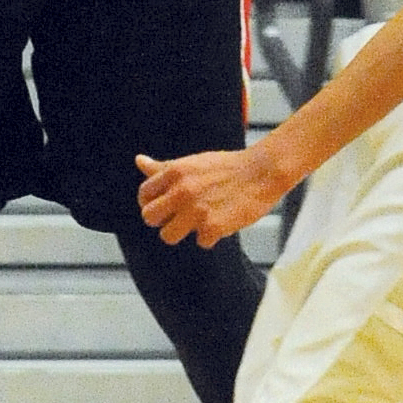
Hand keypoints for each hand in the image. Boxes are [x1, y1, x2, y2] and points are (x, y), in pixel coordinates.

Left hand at [137, 144, 281, 247]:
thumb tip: (138, 161)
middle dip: (163, 220)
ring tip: (200, 222)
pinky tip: (222, 222)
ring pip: (168, 236)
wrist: (263, 171)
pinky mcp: (213, 226)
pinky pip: (201, 242)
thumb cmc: (227, 167)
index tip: (166, 206)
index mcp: (175, 172)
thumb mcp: (192, 163)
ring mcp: (197, 210)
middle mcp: (182, 190)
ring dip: (183, 232)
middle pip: (149, 217)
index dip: (152, 203)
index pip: (143, 195)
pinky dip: (212, 237)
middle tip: (180, 217)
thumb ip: (163, 168)